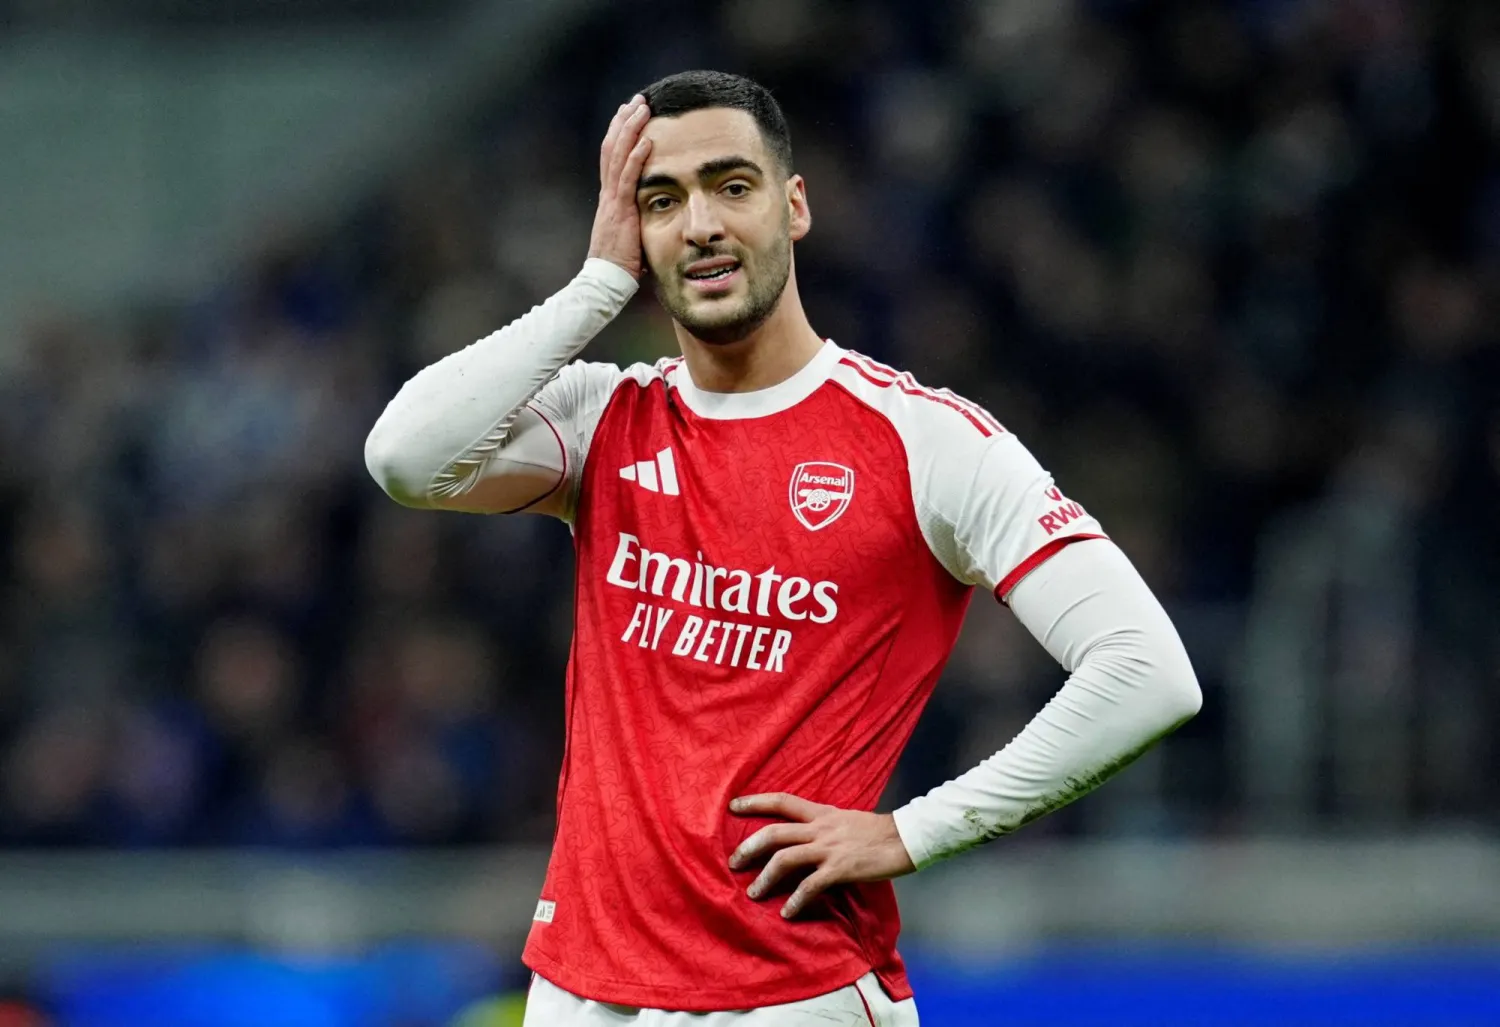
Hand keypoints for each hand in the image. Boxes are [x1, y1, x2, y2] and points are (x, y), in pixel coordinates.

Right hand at [587, 95, 652, 280]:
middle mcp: (608, 194)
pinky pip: (628, 179)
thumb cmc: (621, 264)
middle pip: (612, 149)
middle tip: (636, 101)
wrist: (605, 280)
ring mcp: (612, 200)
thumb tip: (657, 216)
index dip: (620, 135)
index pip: (613, 159)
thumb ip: (639, 220)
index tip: (629, 115)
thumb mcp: (631, 235)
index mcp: (610, 199)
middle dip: (624, 122)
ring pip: (618, 156)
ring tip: (641, 108)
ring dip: (630, 130)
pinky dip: (636, 158)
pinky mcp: (620, 210)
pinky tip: (646, 140)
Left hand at [728, 792, 916, 918]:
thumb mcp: (844, 820)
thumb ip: (823, 826)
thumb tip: (804, 836)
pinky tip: (788, 913)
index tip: (733, 805)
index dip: (755, 801)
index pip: (781, 801)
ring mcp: (829, 848)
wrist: (906, 838)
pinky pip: (811, 886)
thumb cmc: (877, 831)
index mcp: (821, 813)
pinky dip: (796, 900)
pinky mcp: (840, 869)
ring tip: (753, 894)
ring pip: (785, 858)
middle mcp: (820, 828)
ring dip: (765, 878)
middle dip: (749, 847)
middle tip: (734, 862)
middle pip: (774, 832)